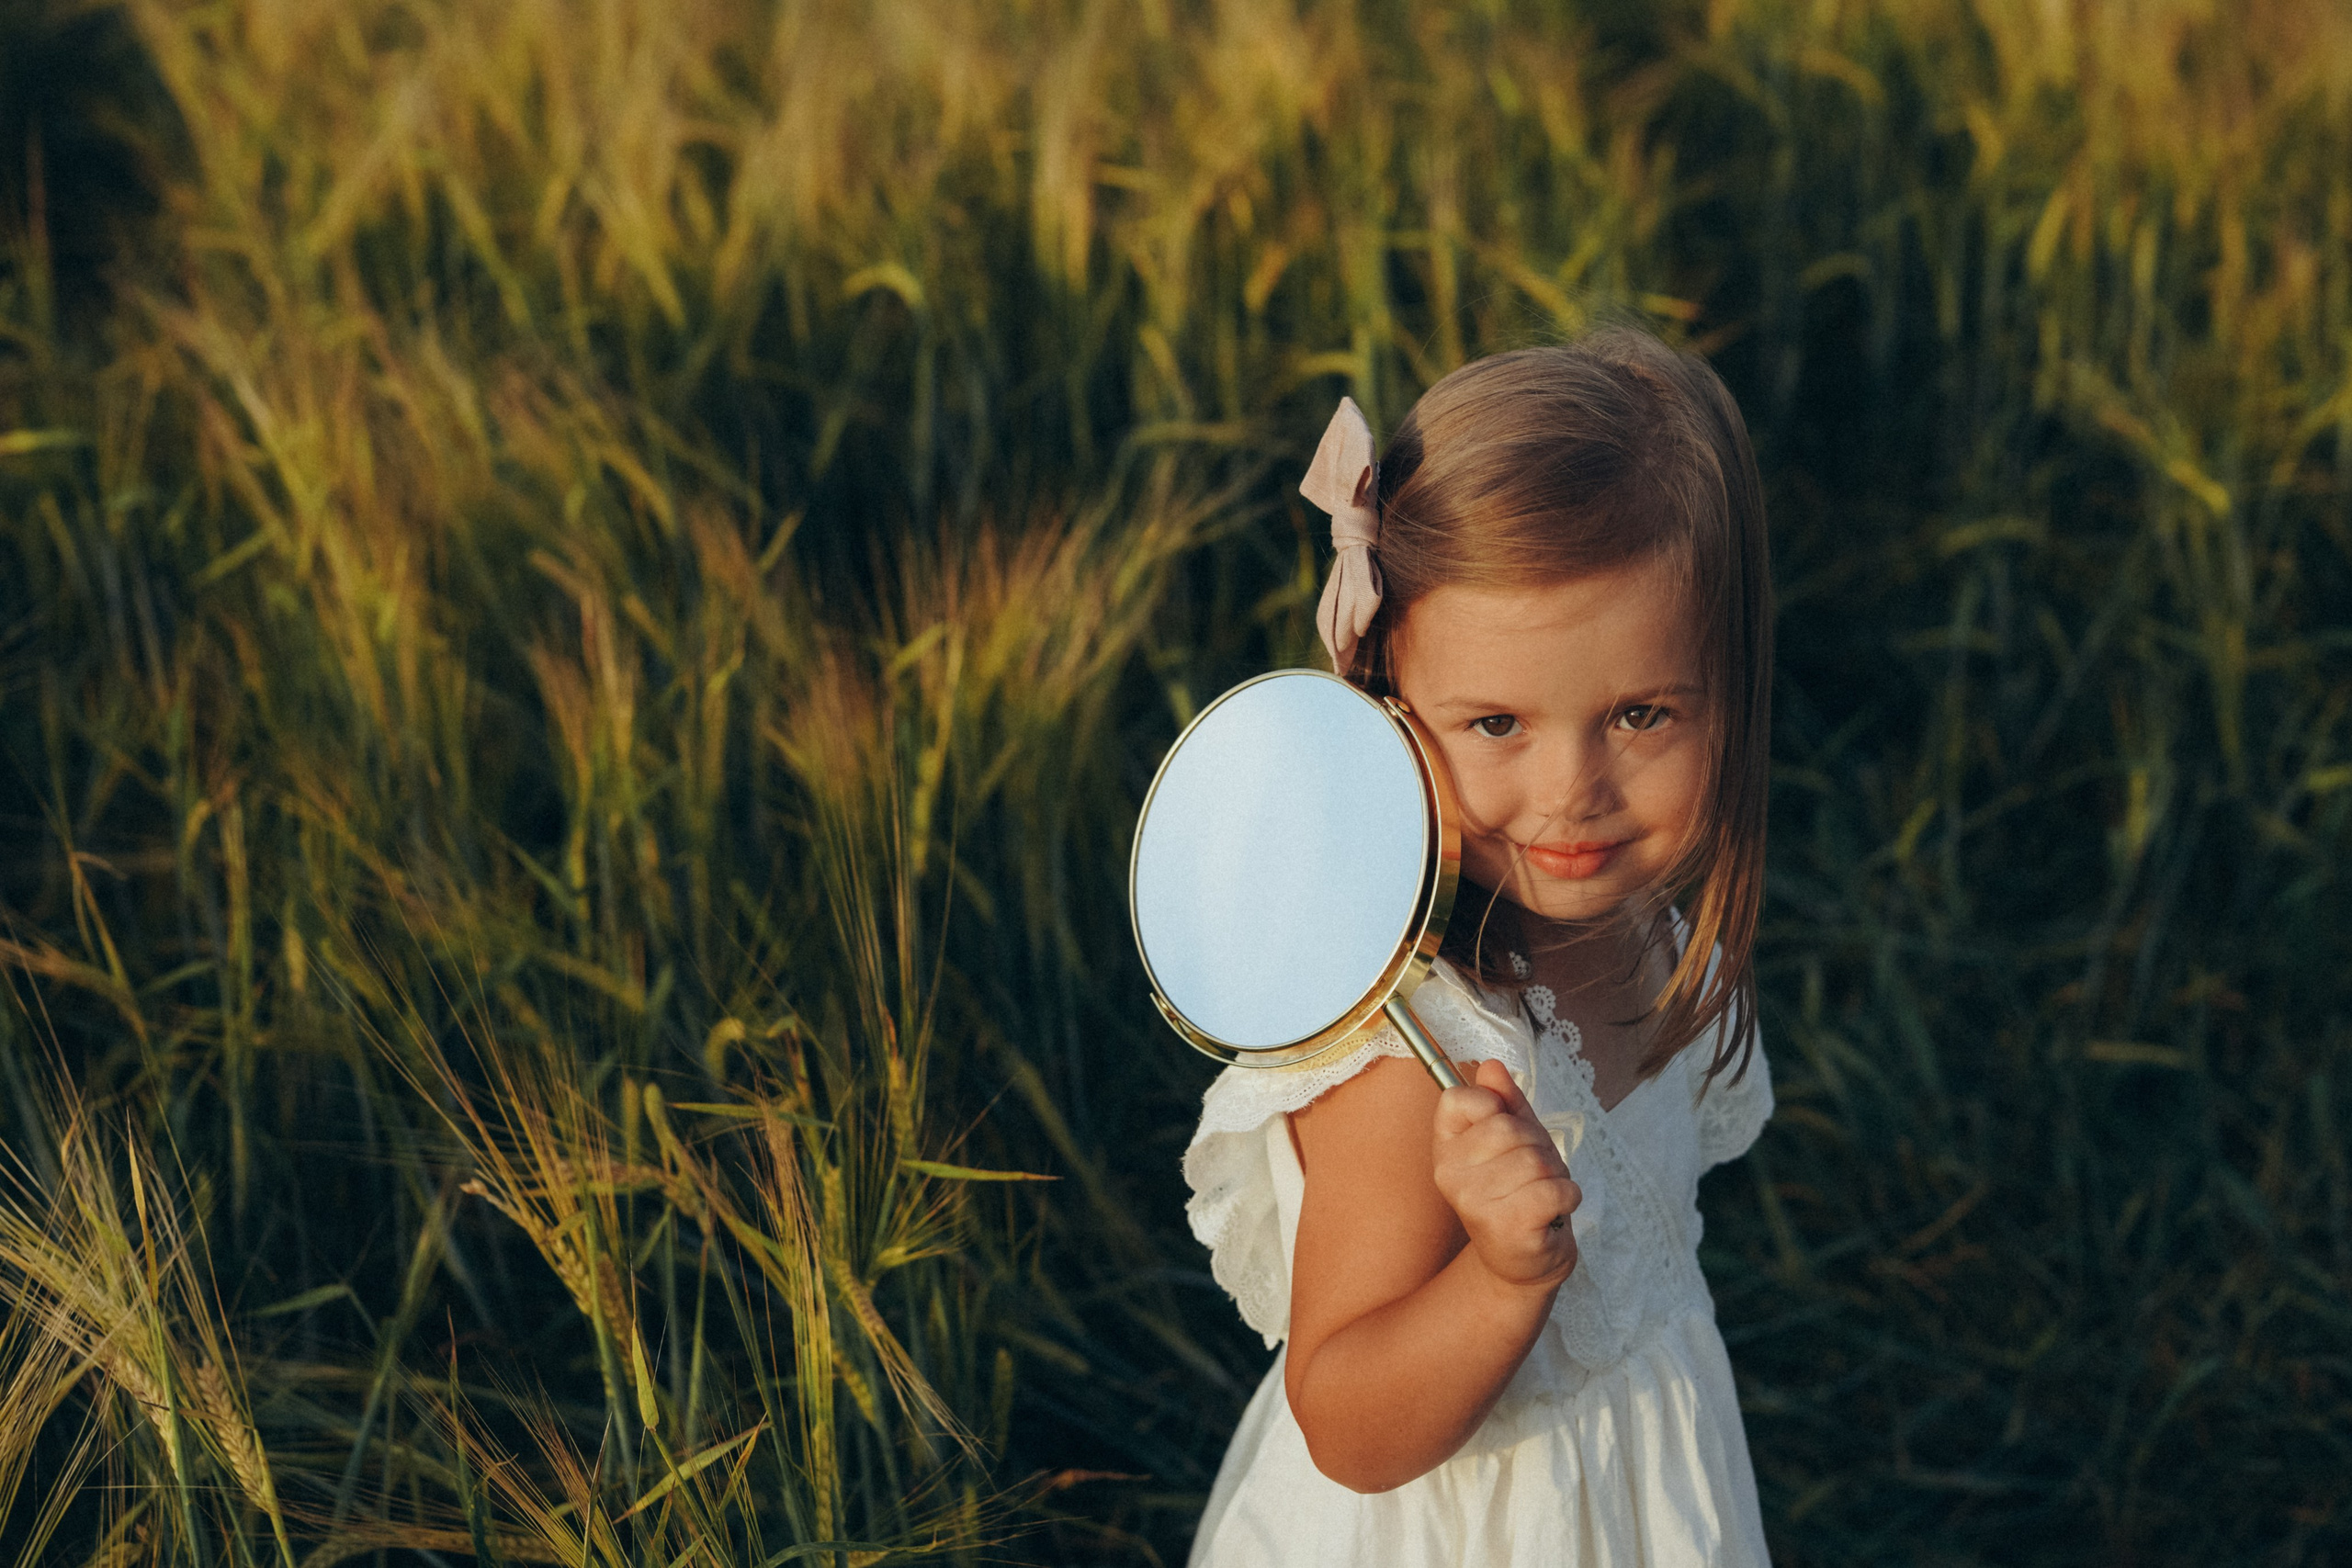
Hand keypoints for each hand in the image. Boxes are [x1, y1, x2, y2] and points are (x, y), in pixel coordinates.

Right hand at [1432, 1059, 1580, 1291]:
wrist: (1524, 1259)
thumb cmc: (1520, 1192)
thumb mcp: (1516, 1139)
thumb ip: (1505, 1101)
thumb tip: (1491, 1066)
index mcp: (1446, 1146)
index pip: (1462, 1099)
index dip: (1496, 1109)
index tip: (1504, 1135)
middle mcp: (1449, 1173)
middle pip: (1509, 1129)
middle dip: (1537, 1146)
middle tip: (1534, 1172)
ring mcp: (1473, 1203)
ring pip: (1534, 1161)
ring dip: (1554, 1175)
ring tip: (1543, 1193)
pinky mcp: (1505, 1228)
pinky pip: (1553, 1190)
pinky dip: (1568, 1196)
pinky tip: (1555, 1209)